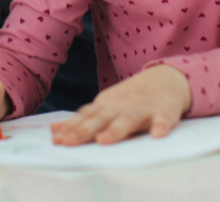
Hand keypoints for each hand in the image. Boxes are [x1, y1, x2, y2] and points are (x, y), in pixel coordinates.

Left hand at [50, 64, 191, 145]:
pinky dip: (160, 126)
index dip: (70, 129)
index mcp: (105, 107)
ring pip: (128, 121)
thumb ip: (82, 120)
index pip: (84, 119)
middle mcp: (120, 107)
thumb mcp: (104, 106)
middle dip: (83, 131)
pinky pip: (163, 119)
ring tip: (104, 140)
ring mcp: (142, 109)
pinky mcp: (164, 111)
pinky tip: (157, 134)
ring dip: (115, 130)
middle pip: (100, 120)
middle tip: (68, 142)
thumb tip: (54, 131)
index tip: (56, 140)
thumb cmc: (129, 99)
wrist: (166, 78)